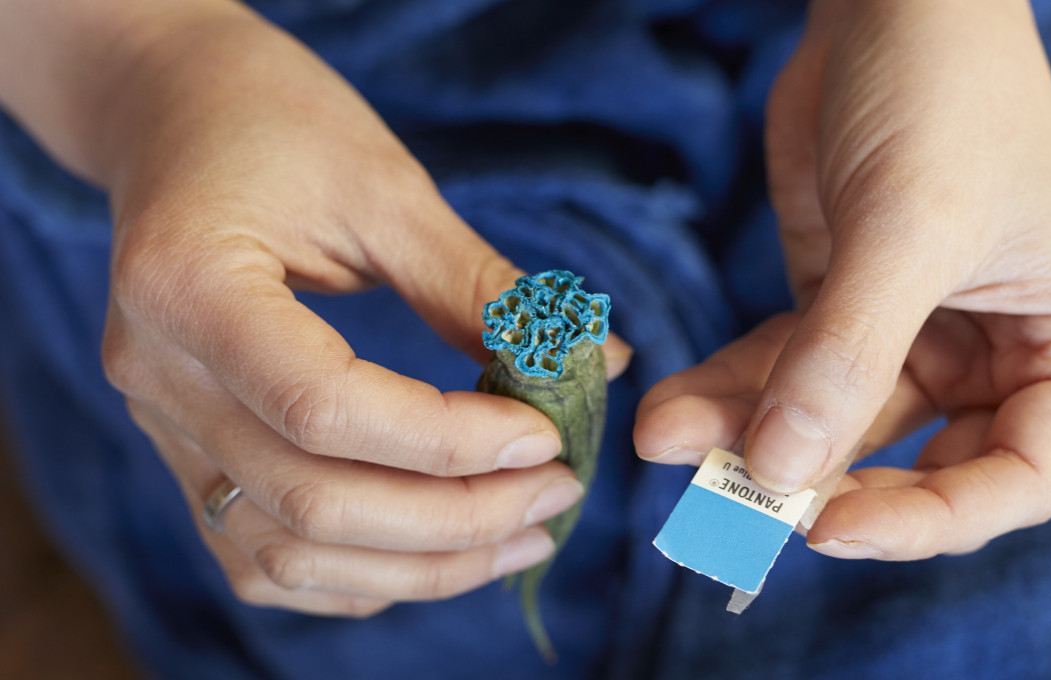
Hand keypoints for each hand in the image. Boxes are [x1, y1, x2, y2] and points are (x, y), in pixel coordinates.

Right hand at [97, 6, 628, 613]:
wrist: (176, 115)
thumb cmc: (278, 124)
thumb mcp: (386, 188)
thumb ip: (479, 287)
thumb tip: (591, 365)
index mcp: (187, 286)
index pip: (326, 408)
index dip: (449, 441)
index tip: (547, 435)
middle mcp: (155, 374)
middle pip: (310, 501)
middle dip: (456, 519)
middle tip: (558, 494)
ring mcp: (160, 424)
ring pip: (285, 552)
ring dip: (418, 566)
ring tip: (523, 537)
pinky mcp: (184, 448)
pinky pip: (260, 552)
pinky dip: (357, 574)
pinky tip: (438, 552)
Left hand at [635, 0, 1050, 558]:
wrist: (889, 0)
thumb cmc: (945, 93)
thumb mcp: (908, 226)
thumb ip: (847, 355)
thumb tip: (778, 471)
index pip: (1020, 478)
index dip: (929, 521)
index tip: (828, 526)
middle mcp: (1005, 351)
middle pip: (913, 463)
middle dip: (817, 479)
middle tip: (729, 498)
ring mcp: (918, 332)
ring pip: (831, 420)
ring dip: (747, 435)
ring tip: (665, 441)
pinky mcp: (844, 307)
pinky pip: (786, 370)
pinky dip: (730, 389)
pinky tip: (671, 411)